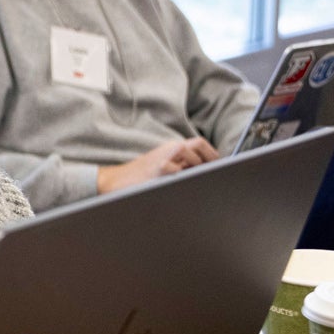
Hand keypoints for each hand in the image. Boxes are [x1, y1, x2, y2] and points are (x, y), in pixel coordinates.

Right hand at [95, 136, 217, 194]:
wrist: (114, 181)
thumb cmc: (139, 176)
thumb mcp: (161, 164)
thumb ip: (180, 164)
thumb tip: (202, 171)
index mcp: (171, 148)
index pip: (199, 144)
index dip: (212, 154)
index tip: (219, 164)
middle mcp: (169, 149)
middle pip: (198, 147)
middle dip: (210, 160)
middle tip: (215, 173)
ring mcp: (164, 159)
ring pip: (192, 160)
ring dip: (197, 170)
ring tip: (199, 182)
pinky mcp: (158, 170)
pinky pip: (179, 174)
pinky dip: (184, 181)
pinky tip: (185, 189)